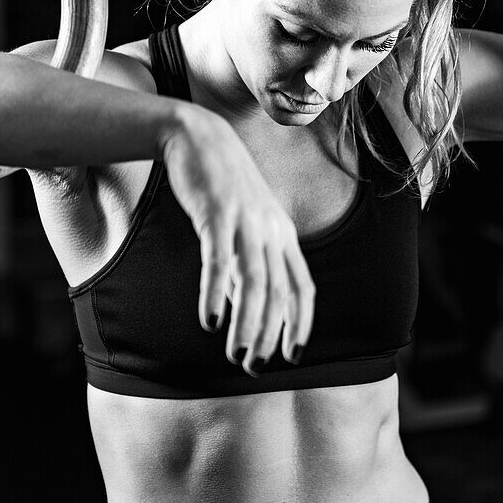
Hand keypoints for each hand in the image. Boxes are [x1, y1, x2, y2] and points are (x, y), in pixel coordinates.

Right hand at [160, 106, 314, 374]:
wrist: (199, 136)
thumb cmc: (222, 185)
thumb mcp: (245, 223)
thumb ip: (249, 259)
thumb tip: (239, 304)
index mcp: (283, 234)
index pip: (303, 286)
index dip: (301, 322)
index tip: (293, 354)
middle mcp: (271, 230)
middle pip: (279, 292)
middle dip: (270, 334)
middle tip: (255, 366)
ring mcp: (246, 222)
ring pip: (254, 283)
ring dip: (248, 324)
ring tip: (238, 355)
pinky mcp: (217, 215)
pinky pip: (220, 262)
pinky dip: (217, 294)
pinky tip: (211, 321)